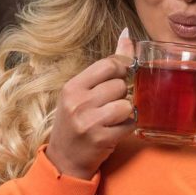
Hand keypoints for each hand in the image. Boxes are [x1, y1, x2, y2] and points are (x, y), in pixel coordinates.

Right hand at [46, 29, 135, 178]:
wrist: (64, 160)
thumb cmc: (76, 121)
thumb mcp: (82, 91)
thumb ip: (107, 65)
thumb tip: (128, 34)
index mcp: (72, 87)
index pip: (108, 64)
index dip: (121, 71)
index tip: (118, 80)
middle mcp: (78, 102)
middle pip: (120, 85)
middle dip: (120, 95)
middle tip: (108, 106)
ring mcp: (89, 121)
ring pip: (126, 104)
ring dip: (125, 112)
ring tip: (111, 119)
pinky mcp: (101, 138)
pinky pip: (130, 123)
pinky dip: (127, 127)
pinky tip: (114, 131)